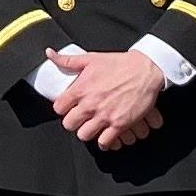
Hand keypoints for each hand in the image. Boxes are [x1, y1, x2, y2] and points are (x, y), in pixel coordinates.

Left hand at [45, 46, 167, 152]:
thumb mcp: (90, 58)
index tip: (68, 108)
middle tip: (80, 119)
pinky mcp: (119, 124)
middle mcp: (90, 104)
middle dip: (73, 122)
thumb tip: (50, 53)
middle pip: (69, 125)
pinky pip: (104, 142)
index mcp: (81, 89)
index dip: (62, 108)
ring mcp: (105, 116)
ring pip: (84, 135)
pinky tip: (105, 136)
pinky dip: (103, 142)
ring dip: (87, 132)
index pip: (58, 108)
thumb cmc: (120, 64)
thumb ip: (67, 60)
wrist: (146, 70)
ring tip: (92, 127)